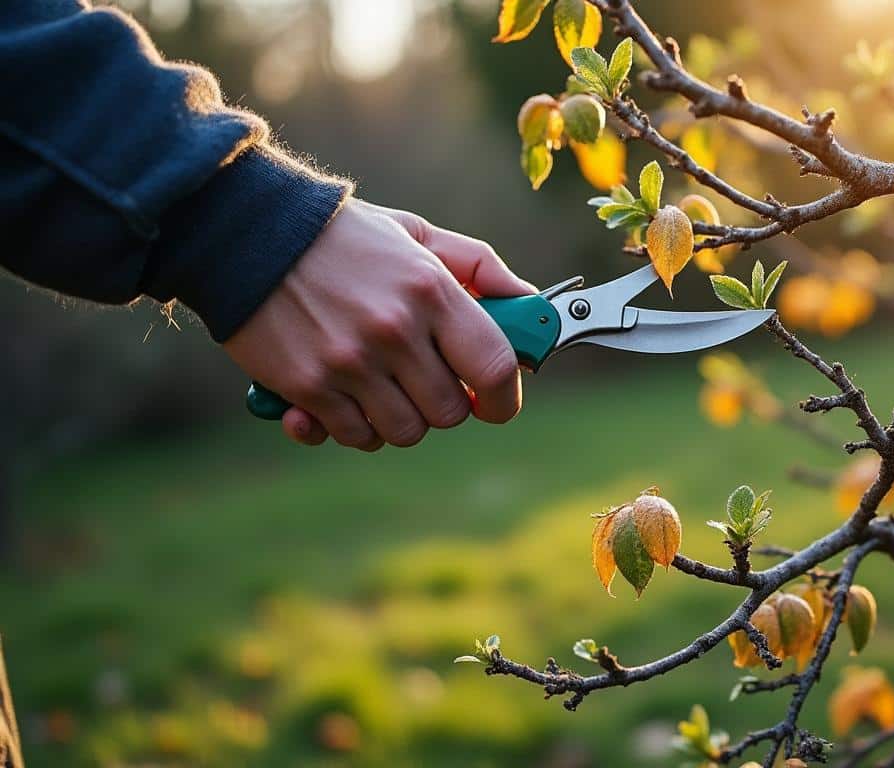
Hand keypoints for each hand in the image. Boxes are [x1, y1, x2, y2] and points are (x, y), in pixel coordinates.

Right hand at [223, 199, 534, 449]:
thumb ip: (478, 268)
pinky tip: (345, 397)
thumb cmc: (346, 237)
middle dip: (445, 404)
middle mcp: (395, 331)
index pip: (496, 368)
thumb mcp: (417, 236)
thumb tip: (529, 301)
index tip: (497, 400)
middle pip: (450, 411)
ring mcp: (350, 363)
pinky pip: (354, 436)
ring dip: (401, 418)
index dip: (505, 397)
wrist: (248, 235)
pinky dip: (356, 427)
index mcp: (431, 291)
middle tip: (425, 379)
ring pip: (405, 431)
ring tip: (384, 385)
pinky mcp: (308, 386)